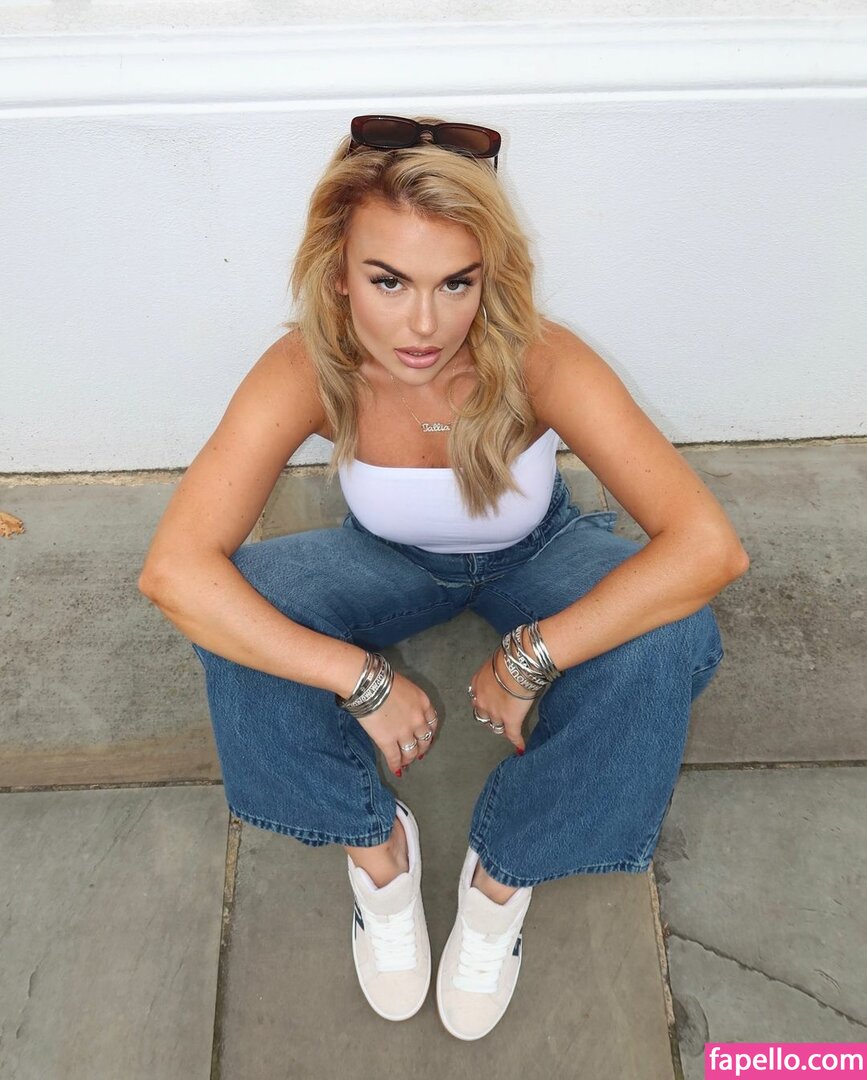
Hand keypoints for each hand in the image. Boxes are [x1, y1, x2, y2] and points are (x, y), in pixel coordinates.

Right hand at [353, 669, 438, 776]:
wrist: (369, 685)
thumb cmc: (382, 680)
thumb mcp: (405, 687)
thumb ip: (409, 701)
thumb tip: (401, 709)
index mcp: (423, 704)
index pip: (432, 723)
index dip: (429, 733)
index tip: (426, 738)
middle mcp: (418, 720)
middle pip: (424, 740)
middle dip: (421, 748)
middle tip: (417, 754)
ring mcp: (404, 733)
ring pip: (411, 752)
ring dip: (409, 758)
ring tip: (405, 763)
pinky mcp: (388, 742)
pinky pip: (394, 757)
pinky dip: (396, 765)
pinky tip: (396, 770)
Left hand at [467, 639, 536, 754]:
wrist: (517, 665)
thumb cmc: (509, 658)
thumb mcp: (496, 661)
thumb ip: (496, 669)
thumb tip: (505, 667)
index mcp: (477, 685)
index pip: (478, 700)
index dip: (484, 704)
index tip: (488, 706)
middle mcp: (482, 701)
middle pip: (483, 716)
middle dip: (489, 718)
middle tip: (498, 720)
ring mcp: (496, 713)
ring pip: (496, 726)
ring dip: (502, 727)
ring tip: (509, 730)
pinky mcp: (510, 720)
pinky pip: (513, 734)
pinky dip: (517, 741)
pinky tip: (521, 747)